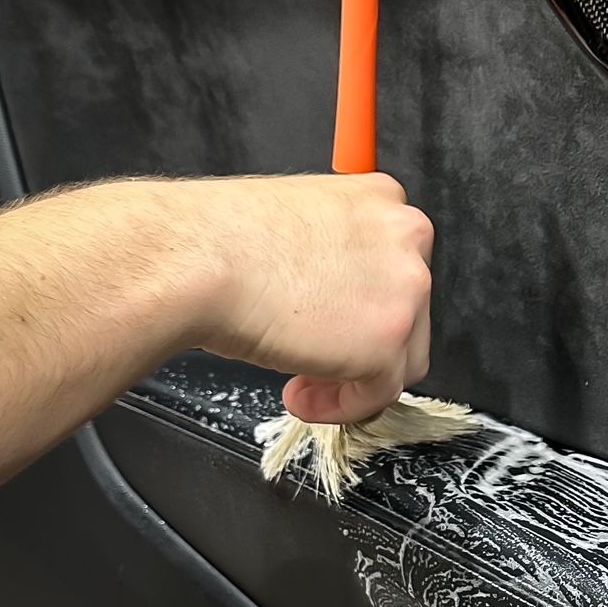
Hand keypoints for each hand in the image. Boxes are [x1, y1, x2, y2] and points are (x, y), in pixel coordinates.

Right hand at [171, 172, 434, 424]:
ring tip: (303, 383)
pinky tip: (302, 398)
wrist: (200, 260)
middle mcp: (407, 238)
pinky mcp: (388, 342)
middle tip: (311, 357)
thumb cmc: (223, 238)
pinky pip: (378, 394)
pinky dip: (342, 407)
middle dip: (360, 343)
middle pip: (408, 313)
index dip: (362, 304)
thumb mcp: (298, 223)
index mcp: (382, 199)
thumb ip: (335, 255)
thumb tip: (336, 297)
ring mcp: (406, 291)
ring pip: (401, 357)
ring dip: (353, 378)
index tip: (332, 321)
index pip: (395, 267)